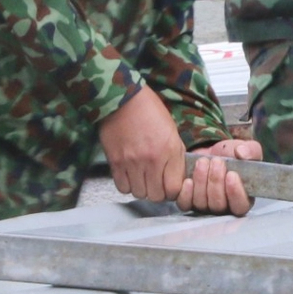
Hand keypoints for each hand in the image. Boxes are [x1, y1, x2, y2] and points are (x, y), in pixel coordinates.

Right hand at [99, 87, 186, 201]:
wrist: (122, 97)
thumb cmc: (148, 109)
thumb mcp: (171, 130)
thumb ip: (175, 154)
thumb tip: (177, 174)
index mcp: (170, 150)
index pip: (174, 188)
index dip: (173, 190)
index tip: (169, 185)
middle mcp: (152, 159)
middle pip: (156, 195)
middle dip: (157, 192)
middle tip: (155, 183)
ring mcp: (133, 162)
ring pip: (139, 193)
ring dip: (141, 188)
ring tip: (142, 177)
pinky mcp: (116, 162)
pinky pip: (122, 187)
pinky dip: (126, 184)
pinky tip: (130, 174)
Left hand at [180, 138, 260, 215]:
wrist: (210, 153)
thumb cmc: (231, 155)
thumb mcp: (246, 149)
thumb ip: (250, 151)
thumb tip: (242, 153)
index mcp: (242, 199)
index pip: (240, 206)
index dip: (236, 193)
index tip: (232, 174)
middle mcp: (224, 208)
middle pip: (219, 205)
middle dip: (216, 182)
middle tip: (216, 161)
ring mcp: (205, 207)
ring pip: (202, 204)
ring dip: (202, 182)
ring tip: (203, 162)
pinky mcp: (189, 203)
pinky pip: (186, 204)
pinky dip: (187, 193)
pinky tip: (189, 180)